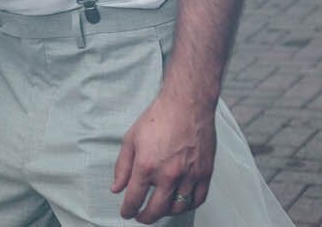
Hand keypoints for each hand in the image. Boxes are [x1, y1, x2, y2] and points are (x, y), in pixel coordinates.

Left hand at [112, 93, 216, 222]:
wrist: (186, 106)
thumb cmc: (158, 119)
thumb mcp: (131, 139)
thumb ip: (122, 167)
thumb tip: (116, 188)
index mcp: (147, 166)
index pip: (134, 198)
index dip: (128, 210)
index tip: (126, 213)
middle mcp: (169, 175)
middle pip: (156, 209)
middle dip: (145, 217)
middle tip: (140, 217)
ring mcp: (189, 176)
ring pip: (178, 207)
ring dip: (166, 212)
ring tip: (159, 209)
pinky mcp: (205, 173)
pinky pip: (198, 200)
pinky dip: (187, 206)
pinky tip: (180, 203)